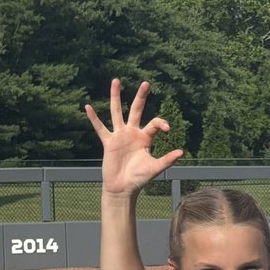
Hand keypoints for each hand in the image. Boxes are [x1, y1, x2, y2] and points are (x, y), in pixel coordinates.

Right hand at [85, 79, 183, 196]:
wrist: (123, 188)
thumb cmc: (139, 179)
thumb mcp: (155, 168)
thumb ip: (167, 160)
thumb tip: (181, 152)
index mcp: (145, 138)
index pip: (154, 123)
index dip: (161, 123)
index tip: (168, 128)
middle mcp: (132, 133)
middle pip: (136, 110)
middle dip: (141, 97)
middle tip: (146, 83)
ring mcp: (120, 136)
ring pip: (117, 112)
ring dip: (116, 97)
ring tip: (116, 80)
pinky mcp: (108, 142)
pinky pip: (100, 128)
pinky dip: (93, 119)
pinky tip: (87, 107)